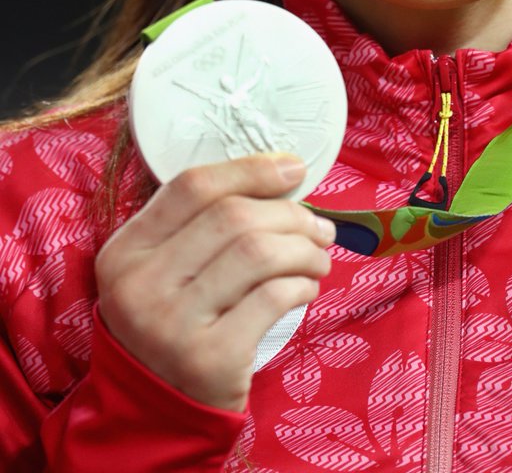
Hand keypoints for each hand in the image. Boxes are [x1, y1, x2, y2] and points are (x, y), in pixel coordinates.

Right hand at [95, 153, 334, 410]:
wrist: (158, 411)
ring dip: (303, 248)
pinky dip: (301, 284)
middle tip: (318, 226)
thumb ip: (202, 222)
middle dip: (290, 214)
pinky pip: (272, 298)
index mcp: (125, 251)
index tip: (294, 169)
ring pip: (257, 253)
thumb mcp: (164, 268)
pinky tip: (306, 288)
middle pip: (232, 217)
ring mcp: (172, 325)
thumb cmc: (174, 321)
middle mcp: (140, 286)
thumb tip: (282, 174)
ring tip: (317, 257)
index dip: (250, 169)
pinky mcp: (209, 359)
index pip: (192, 187)